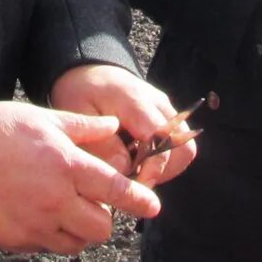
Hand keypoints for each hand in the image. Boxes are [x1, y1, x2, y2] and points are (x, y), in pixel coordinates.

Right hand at [0, 102, 159, 254]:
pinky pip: (45, 248)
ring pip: (77, 244)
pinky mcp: (15, 240)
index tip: (153, 207)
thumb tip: (112, 125)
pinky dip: (49, 237)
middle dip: (104, 219)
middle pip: (101, 228)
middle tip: (93, 205)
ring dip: (79, 231)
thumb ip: (82, 126)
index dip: (139, 200)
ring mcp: (35, 224)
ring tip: (67, 212)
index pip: (117, 190)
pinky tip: (38, 216)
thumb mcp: (42, 118)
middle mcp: (56, 200)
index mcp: (67, 167)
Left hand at [50, 62, 196, 186]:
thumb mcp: (77, 116)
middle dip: (163, 171)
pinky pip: (177, 144)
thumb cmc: (81, 93)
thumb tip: (125, 170)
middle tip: (135, 181)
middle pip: (184, 147)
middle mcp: (159, 104)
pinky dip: (162, 159)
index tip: (135, 188)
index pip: (161, 139)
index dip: (153, 169)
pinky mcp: (168, 117)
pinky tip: (137, 159)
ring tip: (135, 170)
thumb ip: (100, 145)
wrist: (90, 73)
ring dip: (164, 167)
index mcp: (135, 101)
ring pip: (184, 148)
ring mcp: (167, 110)